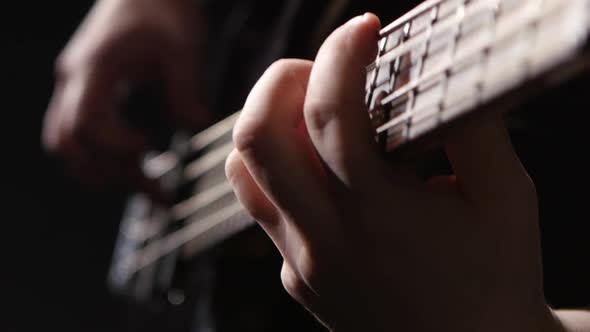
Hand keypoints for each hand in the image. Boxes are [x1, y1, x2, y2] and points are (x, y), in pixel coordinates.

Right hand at [42, 0, 206, 195]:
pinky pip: (78, 138)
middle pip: (70, 143)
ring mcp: (74, 89)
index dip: (115, 144)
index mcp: (95, 67)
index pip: (87, 120)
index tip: (148, 149)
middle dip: (111, 172)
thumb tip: (193, 129)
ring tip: (149, 188)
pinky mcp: (85, 96)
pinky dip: (102, 160)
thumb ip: (186, 90)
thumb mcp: (182, 48)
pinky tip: (137, 168)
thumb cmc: (163, 13)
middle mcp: (74, 81)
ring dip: (104, 172)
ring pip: (67, 145)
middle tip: (155, 190)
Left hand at [226, 13, 561, 331]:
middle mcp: (326, 241)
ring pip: (243, 172)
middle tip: (323, 68)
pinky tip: (322, 167)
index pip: (331, 116)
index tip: (363, 29)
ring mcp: (301, 264)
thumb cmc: (495, 278)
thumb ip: (473, 128)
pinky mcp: (294, 276)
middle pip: (258, 137)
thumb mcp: (505, 198)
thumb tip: (436, 73)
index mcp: (380, 217)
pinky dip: (281, 168)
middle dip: (281, 80)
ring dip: (269, 123)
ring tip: (314, 112)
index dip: (341, 55)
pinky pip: (264, 208)